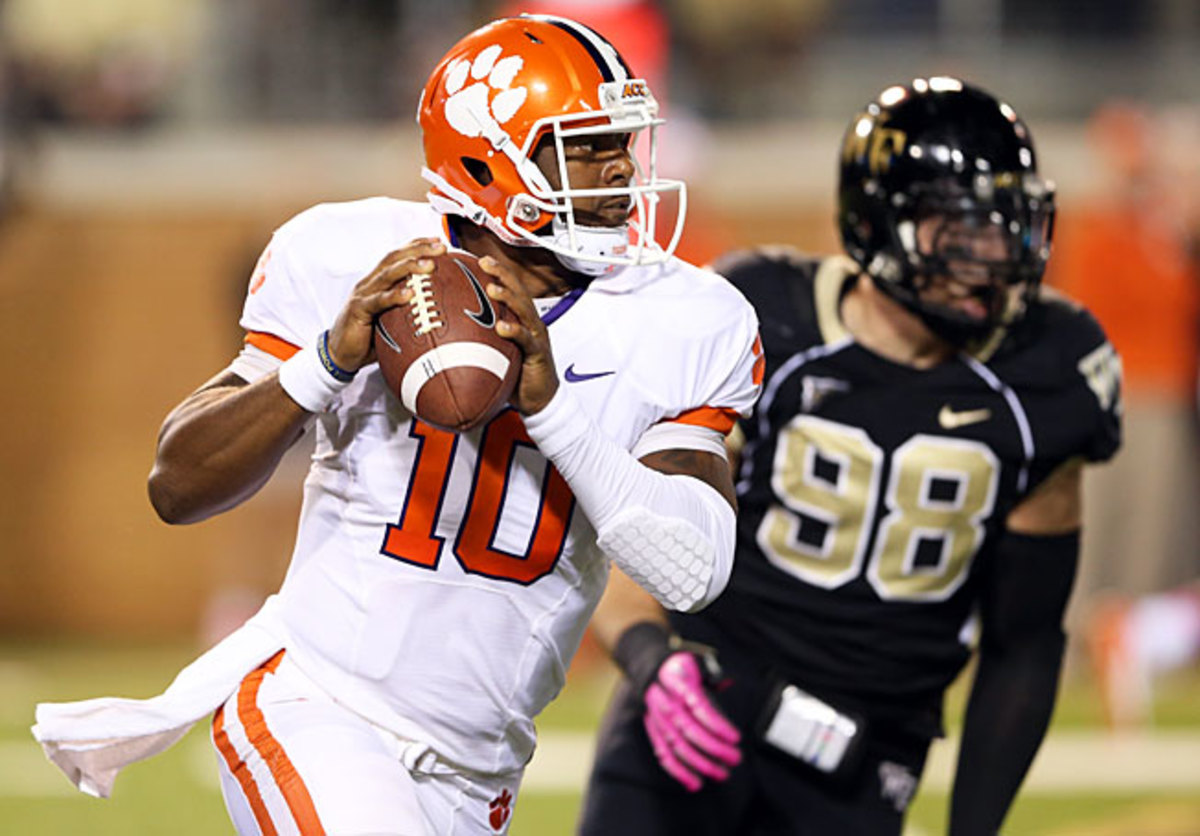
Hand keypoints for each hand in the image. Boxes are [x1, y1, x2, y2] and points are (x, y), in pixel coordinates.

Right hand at [325, 238, 445, 372]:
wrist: (340, 353)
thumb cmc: (369, 336)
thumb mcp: (393, 320)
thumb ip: (411, 312)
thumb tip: (440, 315)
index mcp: (379, 282)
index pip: (398, 256)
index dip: (417, 246)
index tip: (439, 241)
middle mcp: (371, 283)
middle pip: (395, 258)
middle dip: (419, 250)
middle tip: (441, 247)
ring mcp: (363, 295)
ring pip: (387, 274)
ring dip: (410, 267)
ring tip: (429, 265)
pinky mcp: (358, 310)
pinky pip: (377, 301)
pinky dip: (393, 296)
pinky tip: (409, 294)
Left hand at [478, 255, 558, 413]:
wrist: (539, 398)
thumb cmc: (515, 373)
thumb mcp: (494, 351)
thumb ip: (476, 338)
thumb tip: (443, 334)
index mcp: (519, 318)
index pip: (508, 288)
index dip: (494, 271)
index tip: (475, 258)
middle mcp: (529, 321)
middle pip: (517, 290)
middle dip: (501, 273)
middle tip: (483, 262)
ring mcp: (536, 335)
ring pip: (524, 309)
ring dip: (508, 297)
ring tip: (492, 289)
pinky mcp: (539, 352)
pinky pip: (526, 339)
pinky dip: (514, 331)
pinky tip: (502, 327)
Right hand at [642, 651, 741, 791]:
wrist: (649, 666)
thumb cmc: (680, 668)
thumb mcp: (695, 662)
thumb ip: (712, 674)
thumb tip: (729, 681)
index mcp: (678, 683)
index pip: (699, 706)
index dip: (717, 724)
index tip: (736, 738)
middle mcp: (666, 701)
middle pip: (689, 730)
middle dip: (714, 748)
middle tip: (735, 759)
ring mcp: (657, 718)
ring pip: (676, 745)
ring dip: (700, 763)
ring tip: (721, 774)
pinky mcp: (652, 729)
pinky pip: (662, 753)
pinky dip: (678, 771)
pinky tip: (694, 783)